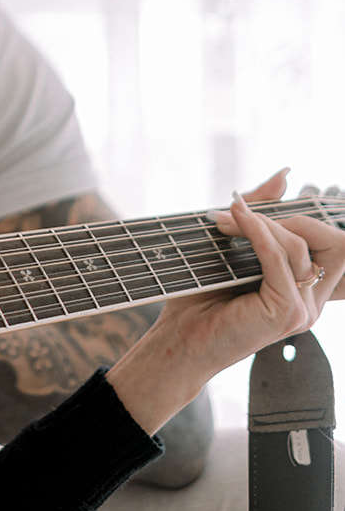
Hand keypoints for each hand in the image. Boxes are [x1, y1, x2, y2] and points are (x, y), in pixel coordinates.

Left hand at [107, 173, 344, 434]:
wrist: (181, 336)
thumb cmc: (204, 294)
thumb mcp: (235, 243)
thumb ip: (262, 209)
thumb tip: (284, 175)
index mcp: (306, 287)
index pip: (333, 241)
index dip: (302, 217)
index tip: (255, 208)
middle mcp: (312, 301)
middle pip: (332, 242)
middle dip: (292, 218)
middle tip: (246, 214)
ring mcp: (303, 309)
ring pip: (298, 246)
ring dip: (259, 223)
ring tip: (223, 221)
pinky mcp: (286, 311)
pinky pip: (279, 259)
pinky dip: (257, 232)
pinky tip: (236, 218)